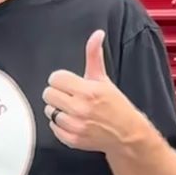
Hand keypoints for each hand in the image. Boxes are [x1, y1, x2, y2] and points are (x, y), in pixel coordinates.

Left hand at [43, 31, 152, 154]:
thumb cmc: (115, 105)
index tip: (70, 84)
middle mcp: (80, 108)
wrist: (127, 133)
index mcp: (88, 90)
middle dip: (59, 93)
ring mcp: (75, 125)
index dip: (62, 80)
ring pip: (49, 110)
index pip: (55, 78)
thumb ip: (94, 56)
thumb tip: (97, 34)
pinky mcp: (71, 139)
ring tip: (74, 110)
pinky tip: (73, 121)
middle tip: (71, 97)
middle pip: (48, 93)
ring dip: (58, 109)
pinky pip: (52, 127)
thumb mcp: (104, 79)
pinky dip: (60, 125)